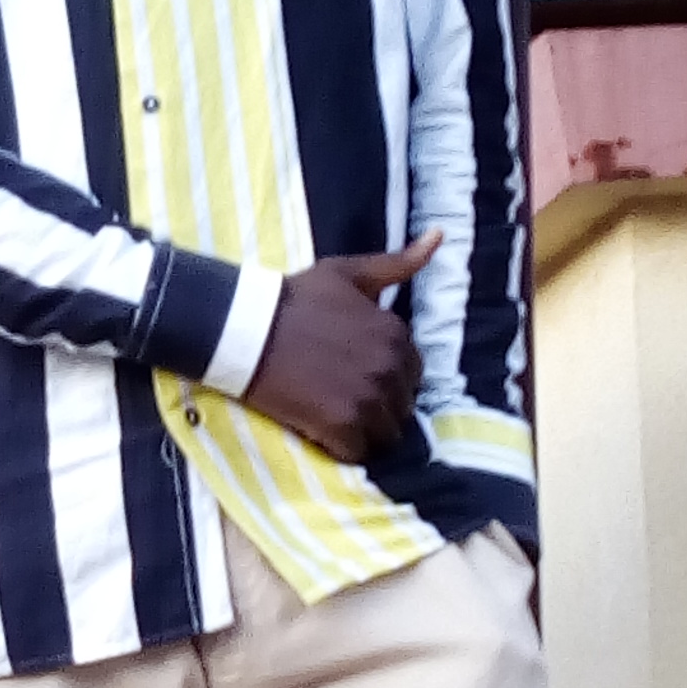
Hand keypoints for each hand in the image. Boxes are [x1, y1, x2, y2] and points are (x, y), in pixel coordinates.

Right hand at [239, 232, 439, 459]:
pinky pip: (358, 452)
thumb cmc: (296, 298)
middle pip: (402, 407)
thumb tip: (440, 235)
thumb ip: (397, 263)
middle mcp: (390, 368)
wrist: (246, 326)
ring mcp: (368, 398)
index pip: (413, 375)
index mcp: (396, 335)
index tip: (355, 373)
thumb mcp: (348, 273)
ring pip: (385, 434)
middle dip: (378, 406)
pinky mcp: (342, 425)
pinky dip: (342, 447)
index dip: (386, 378)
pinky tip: (321, 430)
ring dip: (363, 431)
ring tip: (332, 415)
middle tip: (340, 396)